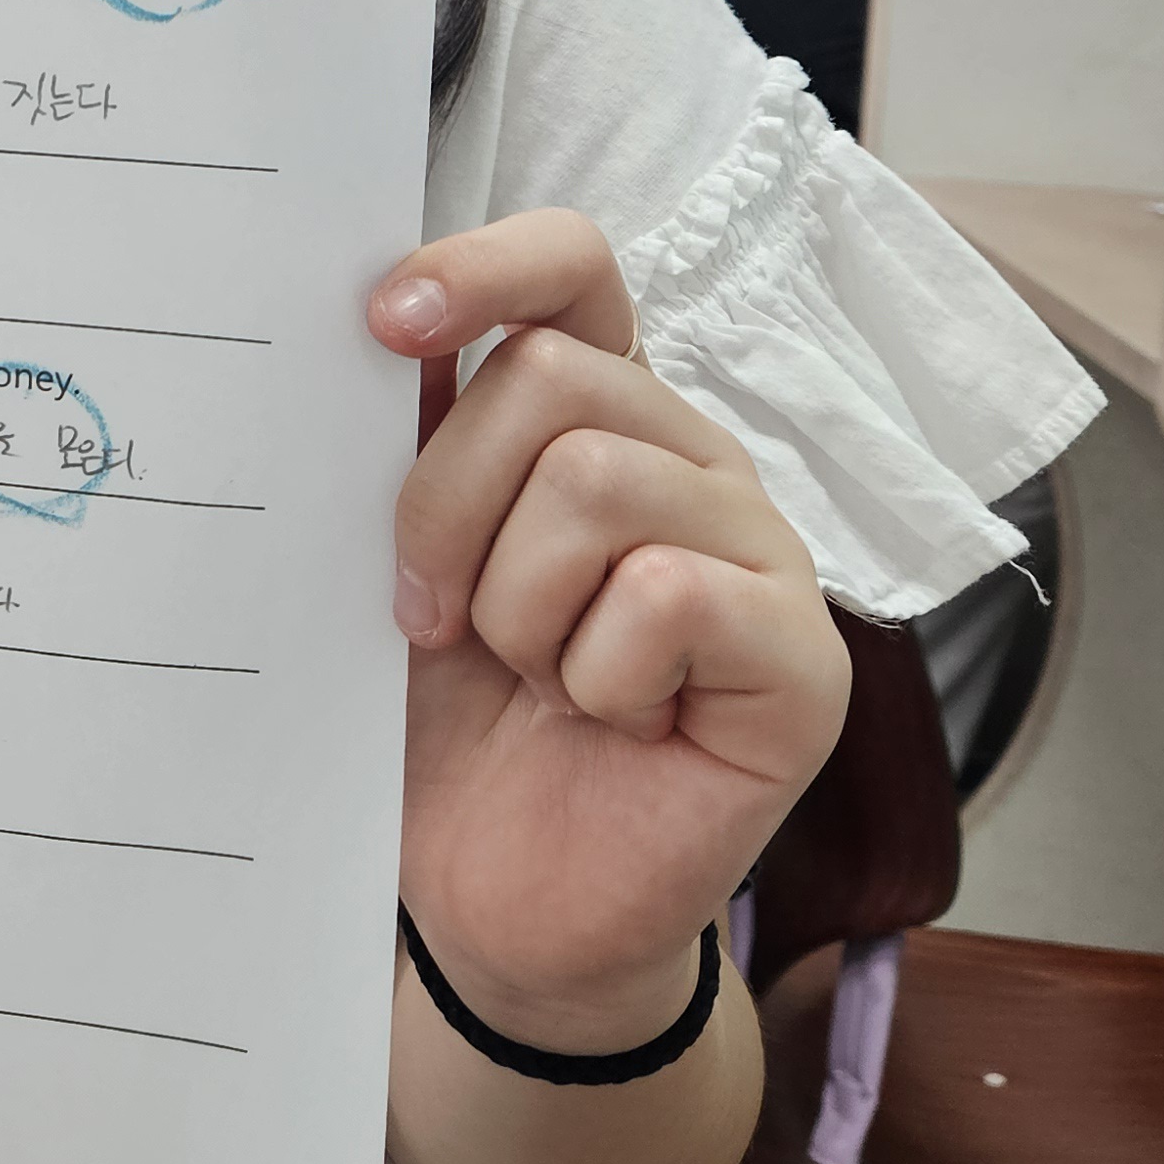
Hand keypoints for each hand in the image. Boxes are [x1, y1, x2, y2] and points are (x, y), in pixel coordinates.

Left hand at [369, 209, 849, 1052]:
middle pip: (548, 382)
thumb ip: (397, 438)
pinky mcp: (804, 659)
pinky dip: (597, 673)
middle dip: (444, 506)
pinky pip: (668, 597)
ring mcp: (761, 552)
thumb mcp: (395, 553)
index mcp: (597, 410)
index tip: (383, 319)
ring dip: (516, 604)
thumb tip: (358, 319)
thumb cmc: (446, 712)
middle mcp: (689, 456)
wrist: (488, 896)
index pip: (573, 269)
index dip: (483, 267)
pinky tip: (609, 721)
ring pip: (597, 482)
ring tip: (534, 677)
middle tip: (430, 617)